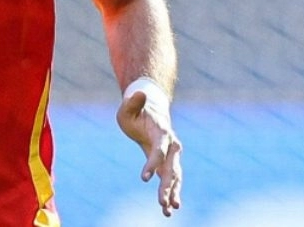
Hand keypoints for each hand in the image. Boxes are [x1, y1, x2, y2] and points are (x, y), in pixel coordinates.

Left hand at [116, 87, 182, 215]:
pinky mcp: (167, 163)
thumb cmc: (135, 110)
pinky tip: (169, 208)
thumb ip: (132, 103)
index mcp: (162, 132)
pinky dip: (171, 193)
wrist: (150, 111)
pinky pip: (171, 179)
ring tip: (169, 211)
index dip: (153, 163)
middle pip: (171, 167)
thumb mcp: (128, 106)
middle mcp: (171, 145)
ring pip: (175, 176)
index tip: (143, 178)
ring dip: (172, 193)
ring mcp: (171, 155)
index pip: (160, 150)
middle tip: (162, 202)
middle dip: (168, 186)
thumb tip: (139, 93)